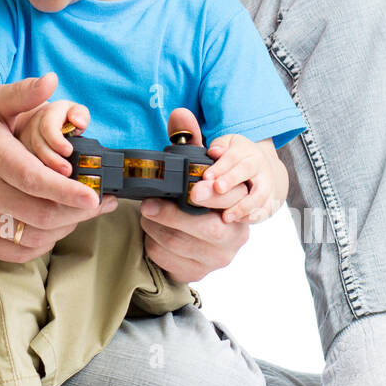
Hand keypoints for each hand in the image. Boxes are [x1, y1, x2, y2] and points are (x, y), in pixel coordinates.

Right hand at [0, 72, 119, 263]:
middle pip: (40, 213)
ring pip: (33, 236)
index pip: (33, 180)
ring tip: (80, 212)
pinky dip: (44, 243)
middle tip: (98, 202)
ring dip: (64, 227)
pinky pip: (19, 252)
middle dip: (77, 212)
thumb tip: (52, 80)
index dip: (66, 191)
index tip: (92, 196)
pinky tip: (54, 226)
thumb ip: (22, 94)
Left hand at [138, 109, 254, 284]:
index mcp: (239, 204)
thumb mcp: (194, 168)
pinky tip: (151, 236)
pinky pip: (171, 261)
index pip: (232, 198)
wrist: (192, 238)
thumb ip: (189, 140)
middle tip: (148, 206)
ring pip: (185, 245)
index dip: (213, 194)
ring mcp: (218, 257)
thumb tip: (180, 113)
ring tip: (146, 216)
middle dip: (175, 217)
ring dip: (157, 229)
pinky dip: (153, 247)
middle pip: (210, 228)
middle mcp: (235, 234)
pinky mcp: (199, 272)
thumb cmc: (192, 198)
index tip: (190, 191)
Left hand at [189, 133, 285, 224]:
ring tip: (226, 216)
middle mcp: (260, 166)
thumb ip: (219, 147)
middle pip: (247, 170)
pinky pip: (265, 210)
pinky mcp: (271, 200)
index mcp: (247, 151)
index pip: (233, 156)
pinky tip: (238, 221)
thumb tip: (213, 152)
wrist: (264, 167)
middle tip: (217, 189)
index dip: (220, 166)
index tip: (206, 176)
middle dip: (232, 179)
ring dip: (242, 206)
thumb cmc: (240, 156)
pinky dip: (253, 217)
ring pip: (259, 194)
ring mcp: (268, 184)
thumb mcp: (229, 145)